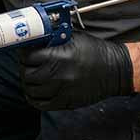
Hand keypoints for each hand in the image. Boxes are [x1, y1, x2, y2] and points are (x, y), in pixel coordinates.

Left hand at [19, 32, 133, 110]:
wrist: (116, 70)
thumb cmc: (96, 52)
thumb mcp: (74, 38)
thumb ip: (54, 38)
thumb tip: (36, 35)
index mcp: (58, 57)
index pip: (28, 57)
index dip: (23, 53)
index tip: (24, 51)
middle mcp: (58, 75)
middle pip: (26, 74)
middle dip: (24, 67)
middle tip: (26, 63)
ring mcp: (61, 90)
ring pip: (31, 90)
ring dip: (27, 82)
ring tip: (30, 76)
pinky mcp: (65, 102)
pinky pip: (40, 104)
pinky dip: (33, 97)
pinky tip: (34, 90)